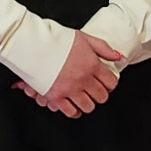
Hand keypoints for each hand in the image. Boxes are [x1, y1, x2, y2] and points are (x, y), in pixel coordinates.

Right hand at [12, 32, 126, 116]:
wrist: (32, 44)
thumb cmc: (54, 39)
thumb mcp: (83, 37)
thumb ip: (103, 48)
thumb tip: (119, 57)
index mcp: (92, 64)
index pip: (111, 82)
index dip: (110, 84)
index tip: (106, 83)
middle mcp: (83, 79)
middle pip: (102, 96)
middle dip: (100, 94)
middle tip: (94, 89)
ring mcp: (70, 89)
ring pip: (89, 107)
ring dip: (87, 103)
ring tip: (83, 97)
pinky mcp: (56, 97)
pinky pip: (71, 112)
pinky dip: (74, 110)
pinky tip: (72, 104)